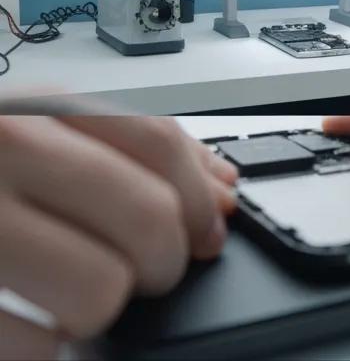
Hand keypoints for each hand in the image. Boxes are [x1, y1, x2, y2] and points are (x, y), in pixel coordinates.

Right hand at [0, 116, 236, 355]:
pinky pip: (30, 343)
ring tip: (74, 306)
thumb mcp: (30, 138)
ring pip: (98, 288)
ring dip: (99, 312)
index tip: (206, 236)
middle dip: (160, 265)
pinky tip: (29, 336)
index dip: (198, 201)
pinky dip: (43, 351)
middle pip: (145, 220)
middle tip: (138, 278)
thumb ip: (127, 154)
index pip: (156, 143)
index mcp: (30, 111)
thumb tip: (220, 192)